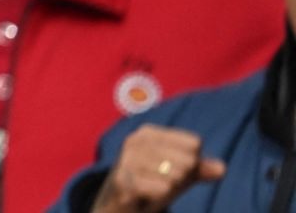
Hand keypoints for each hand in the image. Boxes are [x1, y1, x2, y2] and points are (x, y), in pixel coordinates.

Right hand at [89, 123, 223, 211]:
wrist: (116, 206)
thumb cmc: (150, 185)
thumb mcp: (178, 175)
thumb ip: (199, 169)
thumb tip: (221, 169)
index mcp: (148, 133)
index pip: (194, 144)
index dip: (191, 163)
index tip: (171, 170)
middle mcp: (135, 141)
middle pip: (187, 160)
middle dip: (181, 178)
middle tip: (161, 183)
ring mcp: (127, 160)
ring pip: (176, 175)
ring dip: (169, 189)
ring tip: (153, 190)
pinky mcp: (123, 181)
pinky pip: (163, 189)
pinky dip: (160, 196)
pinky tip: (146, 197)